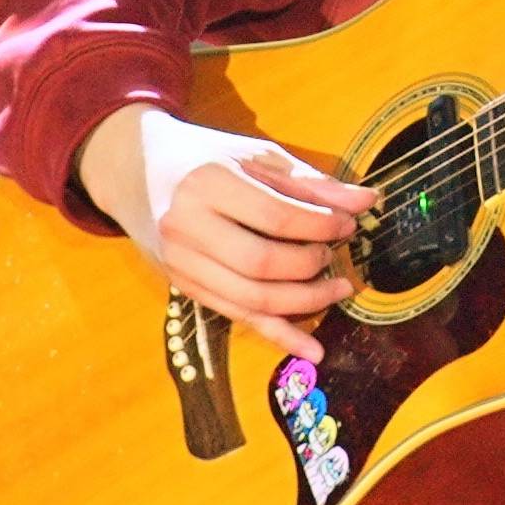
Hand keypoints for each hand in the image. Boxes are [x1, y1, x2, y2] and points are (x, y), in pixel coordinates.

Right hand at [76, 103, 376, 359]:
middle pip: (261, 263)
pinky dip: (277, 334)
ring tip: (336, 291)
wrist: (137, 169)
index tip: (348, 225)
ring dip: (302, 302)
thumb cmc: (206, 158)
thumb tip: (367, 202)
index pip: (276, 216)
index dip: (320, 226)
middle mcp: (187, 226)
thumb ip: (312, 184)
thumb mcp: (257, 157)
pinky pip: (236, 316)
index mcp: (208, 183)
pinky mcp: (183, 286)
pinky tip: (310, 347)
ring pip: (249, 298)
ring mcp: (180, 261)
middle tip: (337, 258)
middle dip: (311, 267)